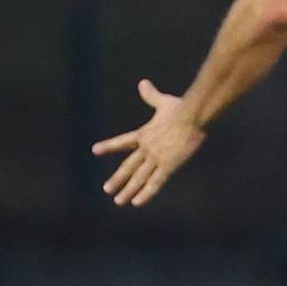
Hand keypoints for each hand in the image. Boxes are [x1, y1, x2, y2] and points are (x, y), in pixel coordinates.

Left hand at [92, 79, 206, 207]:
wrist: (191, 116)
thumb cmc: (180, 108)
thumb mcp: (163, 102)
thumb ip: (151, 96)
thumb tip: (142, 82)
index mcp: (144, 133)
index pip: (123, 142)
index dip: (110, 146)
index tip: (95, 151)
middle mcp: (146, 148)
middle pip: (129, 166)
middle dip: (118, 178)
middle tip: (107, 189)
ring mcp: (156, 158)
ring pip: (139, 177)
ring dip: (128, 190)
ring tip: (118, 201)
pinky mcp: (168, 165)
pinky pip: (155, 182)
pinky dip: (145, 193)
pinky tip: (136, 203)